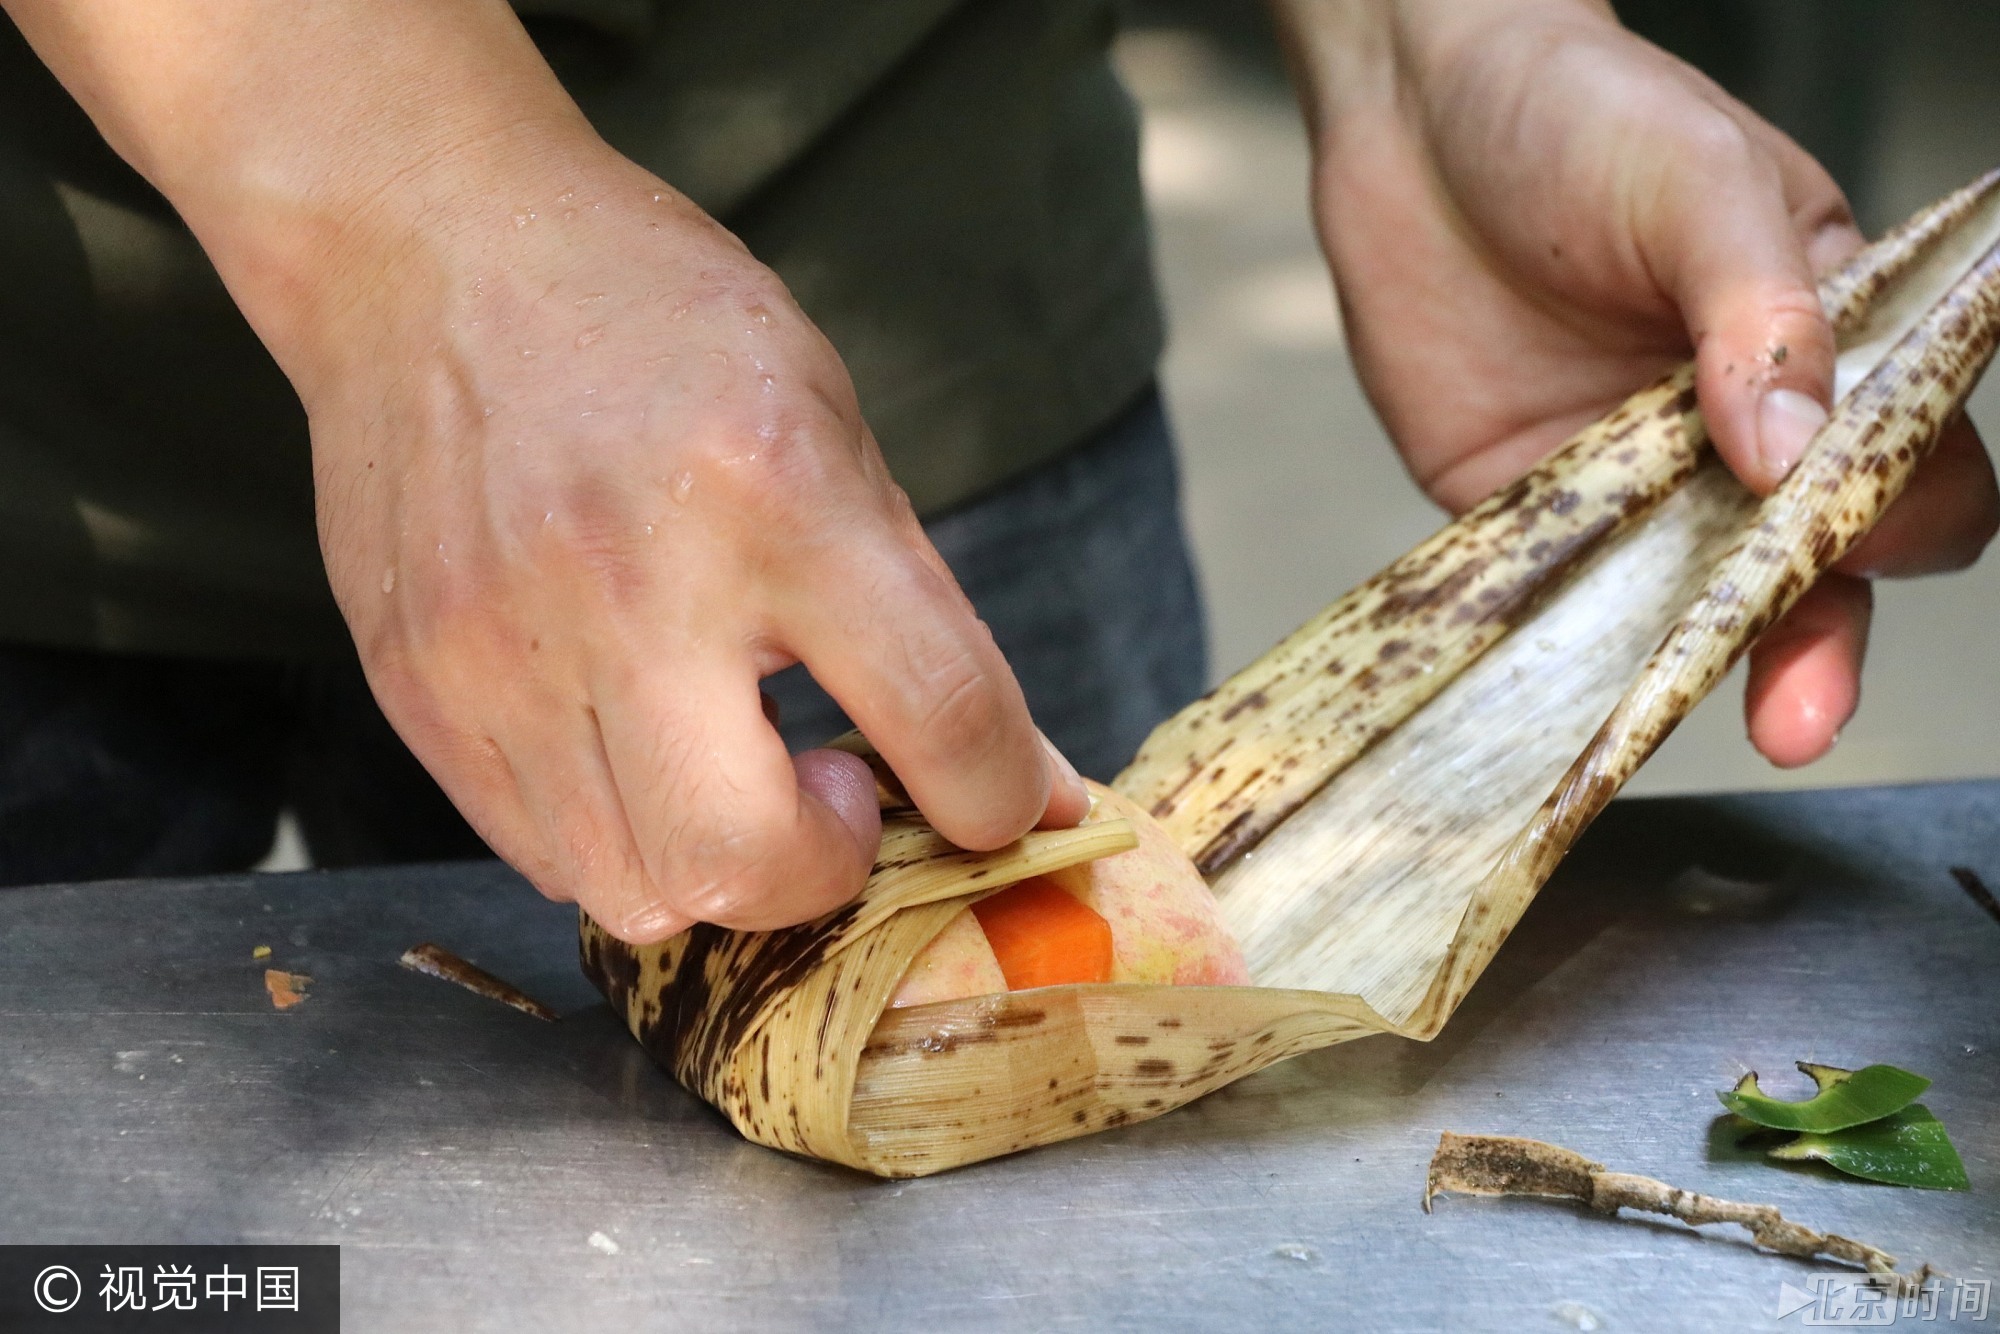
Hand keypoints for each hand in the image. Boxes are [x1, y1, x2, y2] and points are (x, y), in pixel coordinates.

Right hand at [4, 0, 1086, 940]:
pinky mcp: (417, 691)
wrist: (430, 254)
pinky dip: (618, 836)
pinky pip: (538, 852)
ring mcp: (498, 650)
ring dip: (717, 864)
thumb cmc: (658, 329)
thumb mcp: (833, 427)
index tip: (989, 804)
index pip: (937, 711)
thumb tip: (1025, 790)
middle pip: (744, 863)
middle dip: (821, 872)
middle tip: (831, 787)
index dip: (995, 799)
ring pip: (633, 891)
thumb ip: (930, 623)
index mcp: (773, 489)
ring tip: (726, 759)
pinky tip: (637, 744)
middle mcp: (627, 582)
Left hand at [1272, 0, 1997, 765]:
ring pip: (1702, 605)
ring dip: (1720, 671)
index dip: (1896, 504)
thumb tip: (1794, 448)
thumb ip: (1757, 308)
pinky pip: (1568, 596)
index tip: (1850, 524)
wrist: (1413, 114)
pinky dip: (1580, 649)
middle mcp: (1739, 427)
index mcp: (1827, 340)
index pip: (1910, 453)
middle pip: (1822, 562)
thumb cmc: (1577, 114)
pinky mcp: (1533, 504)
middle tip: (1801, 698)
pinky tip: (1589, 690)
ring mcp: (1638, 478)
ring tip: (1748, 727)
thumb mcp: (1693, 178)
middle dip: (1824, 636)